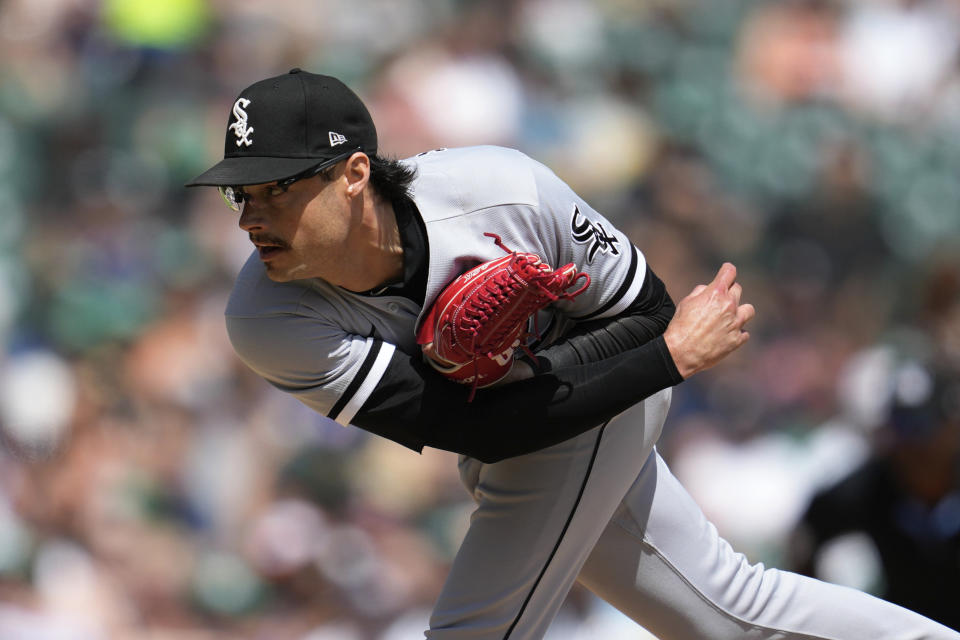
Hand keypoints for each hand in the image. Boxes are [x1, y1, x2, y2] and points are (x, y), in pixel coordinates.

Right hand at [663, 263, 754, 378]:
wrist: (682, 352)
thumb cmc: (680, 327)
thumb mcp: (686, 303)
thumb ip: (700, 292)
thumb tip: (708, 289)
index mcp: (716, 293)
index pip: (729, 272)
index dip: (727, 271)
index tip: (727, 272)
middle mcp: (729, 305)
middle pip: (738, 289)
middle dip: (729, 292)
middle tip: (720, 300)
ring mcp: (735, 323)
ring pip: (749, 310)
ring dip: (740, 311)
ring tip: (730, 318)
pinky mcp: (737, 339)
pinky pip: (744, 332)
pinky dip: (737, 332)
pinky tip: (726, 335)